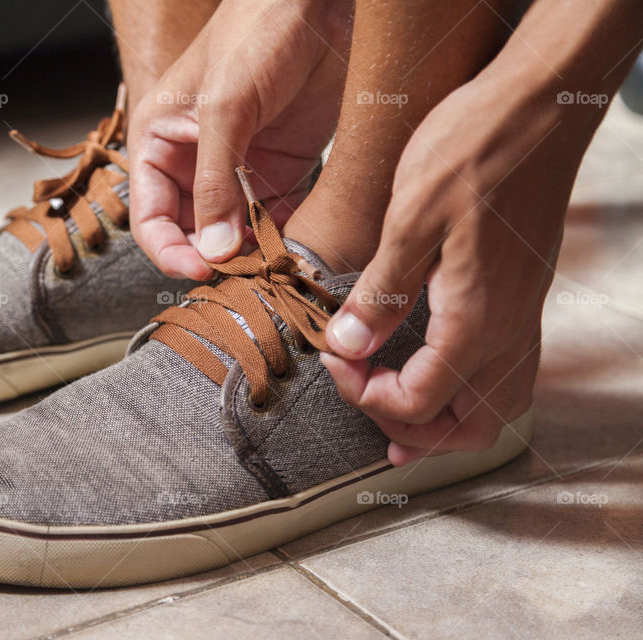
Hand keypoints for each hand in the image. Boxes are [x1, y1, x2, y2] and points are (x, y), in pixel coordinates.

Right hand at [127, 0, 349, 279]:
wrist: (318, 5)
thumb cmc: (255, 33)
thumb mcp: (225, 107)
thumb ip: (216, 181)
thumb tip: (213, 250)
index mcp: (160, 143)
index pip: (151, 218)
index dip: (170, 251)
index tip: (202, 271)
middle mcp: (194, 163)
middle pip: (191, 233)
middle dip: (212, 259)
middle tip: (243, 276)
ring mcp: (237, 170)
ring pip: (232, 234)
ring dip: (248, 257)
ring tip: (269, 270)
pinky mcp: (279, 171)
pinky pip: (272, 220)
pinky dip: (280, 241)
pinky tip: (292, 254)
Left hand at [319, 72, 593, 465]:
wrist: (537, 108)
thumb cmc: (474, 151)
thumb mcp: (409, 219)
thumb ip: (380, 291)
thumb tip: (347, 344)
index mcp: (475, 320)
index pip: (418, 402)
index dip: (365, 395)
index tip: (333, 358)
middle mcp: (508, 331)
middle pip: (467, 427)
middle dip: (410, 429)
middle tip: (363, 396)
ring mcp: (523, 317)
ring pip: (497, 408)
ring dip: (445, 421)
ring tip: (396, 410)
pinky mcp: (523, 298)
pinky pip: (508, 373)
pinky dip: (469, 392)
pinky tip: (437, 372)